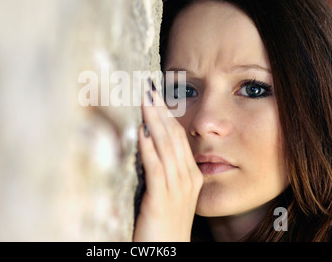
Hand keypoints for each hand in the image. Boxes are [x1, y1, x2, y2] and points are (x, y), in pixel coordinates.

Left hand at [133, 79, 202, 241]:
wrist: (168, 252)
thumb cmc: (164, 224)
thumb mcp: (169, 194)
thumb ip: (163, 170)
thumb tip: (148, 143)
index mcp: (190, 176)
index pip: (178, 138)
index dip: (167, 114)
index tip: (156, 95)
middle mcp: (187, 179)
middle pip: (173, 137)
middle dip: (161, 110)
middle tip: (149, 87)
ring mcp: (177, 190)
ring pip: (166, 148)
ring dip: (154, 122)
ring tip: (145, 100)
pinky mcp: (161, 201)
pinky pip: (156, 170)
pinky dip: (149, 149)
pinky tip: (141, 132)